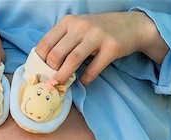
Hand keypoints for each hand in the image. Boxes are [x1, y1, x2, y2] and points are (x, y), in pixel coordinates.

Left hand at [36, 12, 168, 85]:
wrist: (131, 25)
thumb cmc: (98, 31)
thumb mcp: (77, 28)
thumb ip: (61, 41)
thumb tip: (44, 65)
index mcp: (68, 22)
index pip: (45, 44)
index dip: (40, 61)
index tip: (41, 72)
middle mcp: (80, 26)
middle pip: (56, 54)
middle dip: (51, 71)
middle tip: (51, 81)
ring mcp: (97, 35)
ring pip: (72, 60)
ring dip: (63, 77)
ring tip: (60, 85)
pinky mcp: (111, 47)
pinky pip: (94, 68)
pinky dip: (86, 78)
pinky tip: (84, 81)